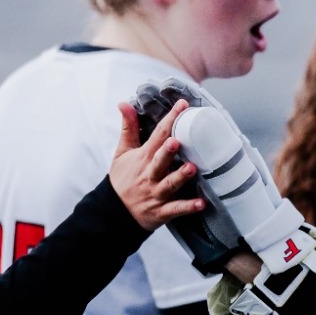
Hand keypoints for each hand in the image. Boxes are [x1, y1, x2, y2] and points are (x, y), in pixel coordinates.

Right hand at [107, 101, 203, 230]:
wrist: (114, 211)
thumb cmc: (122, 179)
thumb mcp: (122, 152)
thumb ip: (129, 128)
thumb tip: (124, 103)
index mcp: (143, 157)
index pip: (158, 135)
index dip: (170, 119)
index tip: (182, 105)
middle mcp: (150, 174)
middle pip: (160, 160)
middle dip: (168, 151)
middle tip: (177, 141)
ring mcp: (156, 193)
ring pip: (169, 184)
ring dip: (180, 176)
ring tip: (192, 168)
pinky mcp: (161, 211)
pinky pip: (176, 209)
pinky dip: (188, 207)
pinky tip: (201, 203)